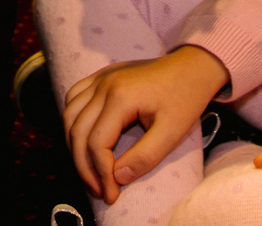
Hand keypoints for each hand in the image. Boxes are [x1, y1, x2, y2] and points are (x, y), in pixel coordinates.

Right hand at [61, 45, 228, 202]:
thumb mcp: (172, 133)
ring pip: (69, 115)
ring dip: (73, 146)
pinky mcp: (100, 76)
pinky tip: (82, 137)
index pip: (96, 142)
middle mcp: (102, 85)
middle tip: (98, 191)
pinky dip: (72, 121)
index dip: (100, 173)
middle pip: (77, 131)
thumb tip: (118, 178)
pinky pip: (73, 98)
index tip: (112, 195)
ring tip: (88, 171)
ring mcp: (99, 78)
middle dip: (83, 167)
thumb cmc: (185, 99)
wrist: (192, 67)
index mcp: (120, 97)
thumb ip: (144, 157)